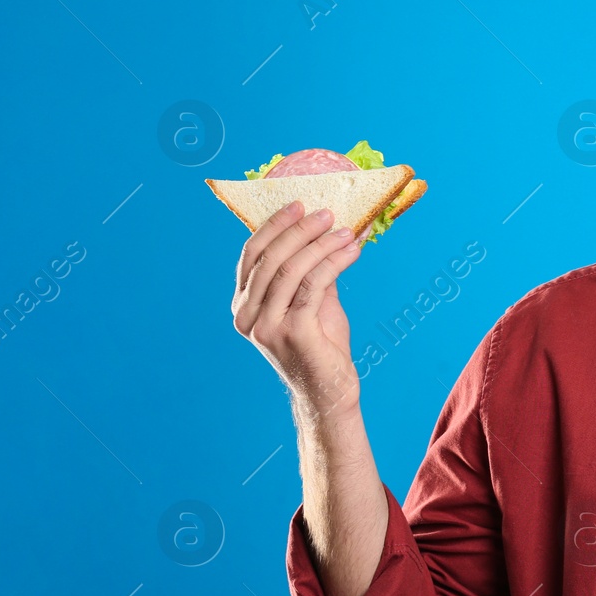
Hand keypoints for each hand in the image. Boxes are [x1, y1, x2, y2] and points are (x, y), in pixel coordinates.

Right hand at [231, 201, 362, 417]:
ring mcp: (266, 326)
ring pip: (290, 270)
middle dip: (299, 231)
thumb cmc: (321, 345)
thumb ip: (310, 271)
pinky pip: (313, 286)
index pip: (252, 255)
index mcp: (243, 305)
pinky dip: (334, 263)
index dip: (274, 227)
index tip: (298, 205)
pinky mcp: (293, 333)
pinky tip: (351, 252)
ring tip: (345, 231)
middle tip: (326, 213)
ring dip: (320, 245)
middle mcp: (247, 316)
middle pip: (269, 259)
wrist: (329, 391)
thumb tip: (327, 231)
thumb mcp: (311, 302)